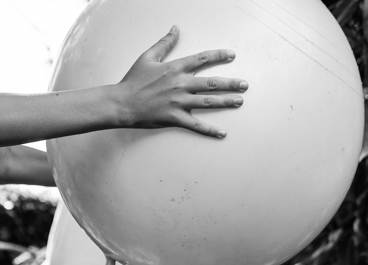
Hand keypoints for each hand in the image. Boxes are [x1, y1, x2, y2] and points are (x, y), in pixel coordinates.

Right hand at [118, 26, 247, 138]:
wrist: (122, 103)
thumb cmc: (133, 81)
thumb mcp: (148, 56)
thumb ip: (165, 43)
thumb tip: (175, 28)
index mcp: (175, 68)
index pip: (202, 59)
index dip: (219, 56)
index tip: (232, 55)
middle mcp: (180, 84)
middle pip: (211, 82)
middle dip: (230, 83)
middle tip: (244, 84)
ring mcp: (179, 102)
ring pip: (208, 102)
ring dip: (226, 102)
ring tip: (239, 101)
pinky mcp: (174, 118)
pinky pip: (196, 125)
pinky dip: (210, 130)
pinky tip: (222, 133)